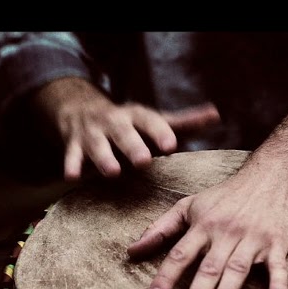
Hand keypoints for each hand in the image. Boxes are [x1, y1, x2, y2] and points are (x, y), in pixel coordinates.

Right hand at [33, 76, 219, 179]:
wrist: (81, 110)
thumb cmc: (131, 124)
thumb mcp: (155, 119)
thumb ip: (185, 122)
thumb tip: (216, 114)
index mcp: (137, 116)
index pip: (151, 122)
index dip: (160, 132)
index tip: (171, 145)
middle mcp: (115, 122)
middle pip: (124, 132)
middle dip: (132, 146)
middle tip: (143, 161)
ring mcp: (93, 134)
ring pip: (97, 146)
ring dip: (104, 158)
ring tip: (112, 173)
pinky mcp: (74, 146)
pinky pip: (71, 156)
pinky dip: (71, 165)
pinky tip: (72, 178)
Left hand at [127, 169, 287, 288]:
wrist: (271, 175)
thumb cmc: (227, 195)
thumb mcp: (190, 205)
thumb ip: (160, 229)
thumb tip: (132, 251)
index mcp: (203, 226)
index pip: (180, 255)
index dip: (165, 277)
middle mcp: (226, 233)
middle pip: (209, 266)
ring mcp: (253, 239)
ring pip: (238, 268)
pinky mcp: (277, 243)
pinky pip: (278, 266)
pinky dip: (279, 283)